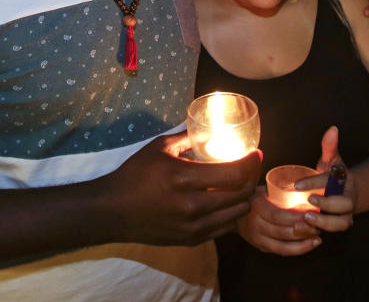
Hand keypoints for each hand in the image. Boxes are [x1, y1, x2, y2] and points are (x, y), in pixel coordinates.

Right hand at [103, 131, 260, 245]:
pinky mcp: (191, 240)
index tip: (256, 154)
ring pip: (237, 214)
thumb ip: (188, 138)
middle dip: (251, 178)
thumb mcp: (160, 147)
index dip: (250, 163)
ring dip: (244, 198)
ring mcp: (194, 226)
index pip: (234, 173)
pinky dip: (231, 214)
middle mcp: (193, 205)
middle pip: (241, 194)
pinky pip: (224, 228)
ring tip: (241, 185)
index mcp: (185, 178)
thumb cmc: (134, 174)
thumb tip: (209, 129)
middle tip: (251, 168)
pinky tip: (228, 203)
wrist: (113, 211)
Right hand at [235, 187, 321, 254]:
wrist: (231, 213)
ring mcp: (257, 239)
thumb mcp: (262, 189)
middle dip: (304, 232)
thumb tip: (306, 187)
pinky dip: (296, 250)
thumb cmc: (252, 197)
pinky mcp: (261, 247)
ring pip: (283, 247)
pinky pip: (281, 252)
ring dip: (303, 244)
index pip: (279, 216)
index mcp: (257, 208)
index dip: (297, 218)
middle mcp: (256, 225)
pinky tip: (308, 245)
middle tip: (320, 227)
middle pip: (284, 233)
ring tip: (318, 239)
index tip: (313, 216)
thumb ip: (279, 191)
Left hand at [293, 127, 355, 232]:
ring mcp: (344, 215)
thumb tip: (332, 129)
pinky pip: (331, 233)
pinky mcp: (336, 226)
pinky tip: (301, 230)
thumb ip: (330, 147)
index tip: (297, 185)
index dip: (314, 183)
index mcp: (345, 182)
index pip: (329, 181)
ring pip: (340, 224)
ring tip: (305, 221)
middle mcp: (348, 200)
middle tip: (309, 202)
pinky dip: (317, 233)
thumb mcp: (333, 161)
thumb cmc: (336, 176)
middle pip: (344, 206)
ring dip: (324, 224)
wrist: (350, 194)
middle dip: (327, 206)